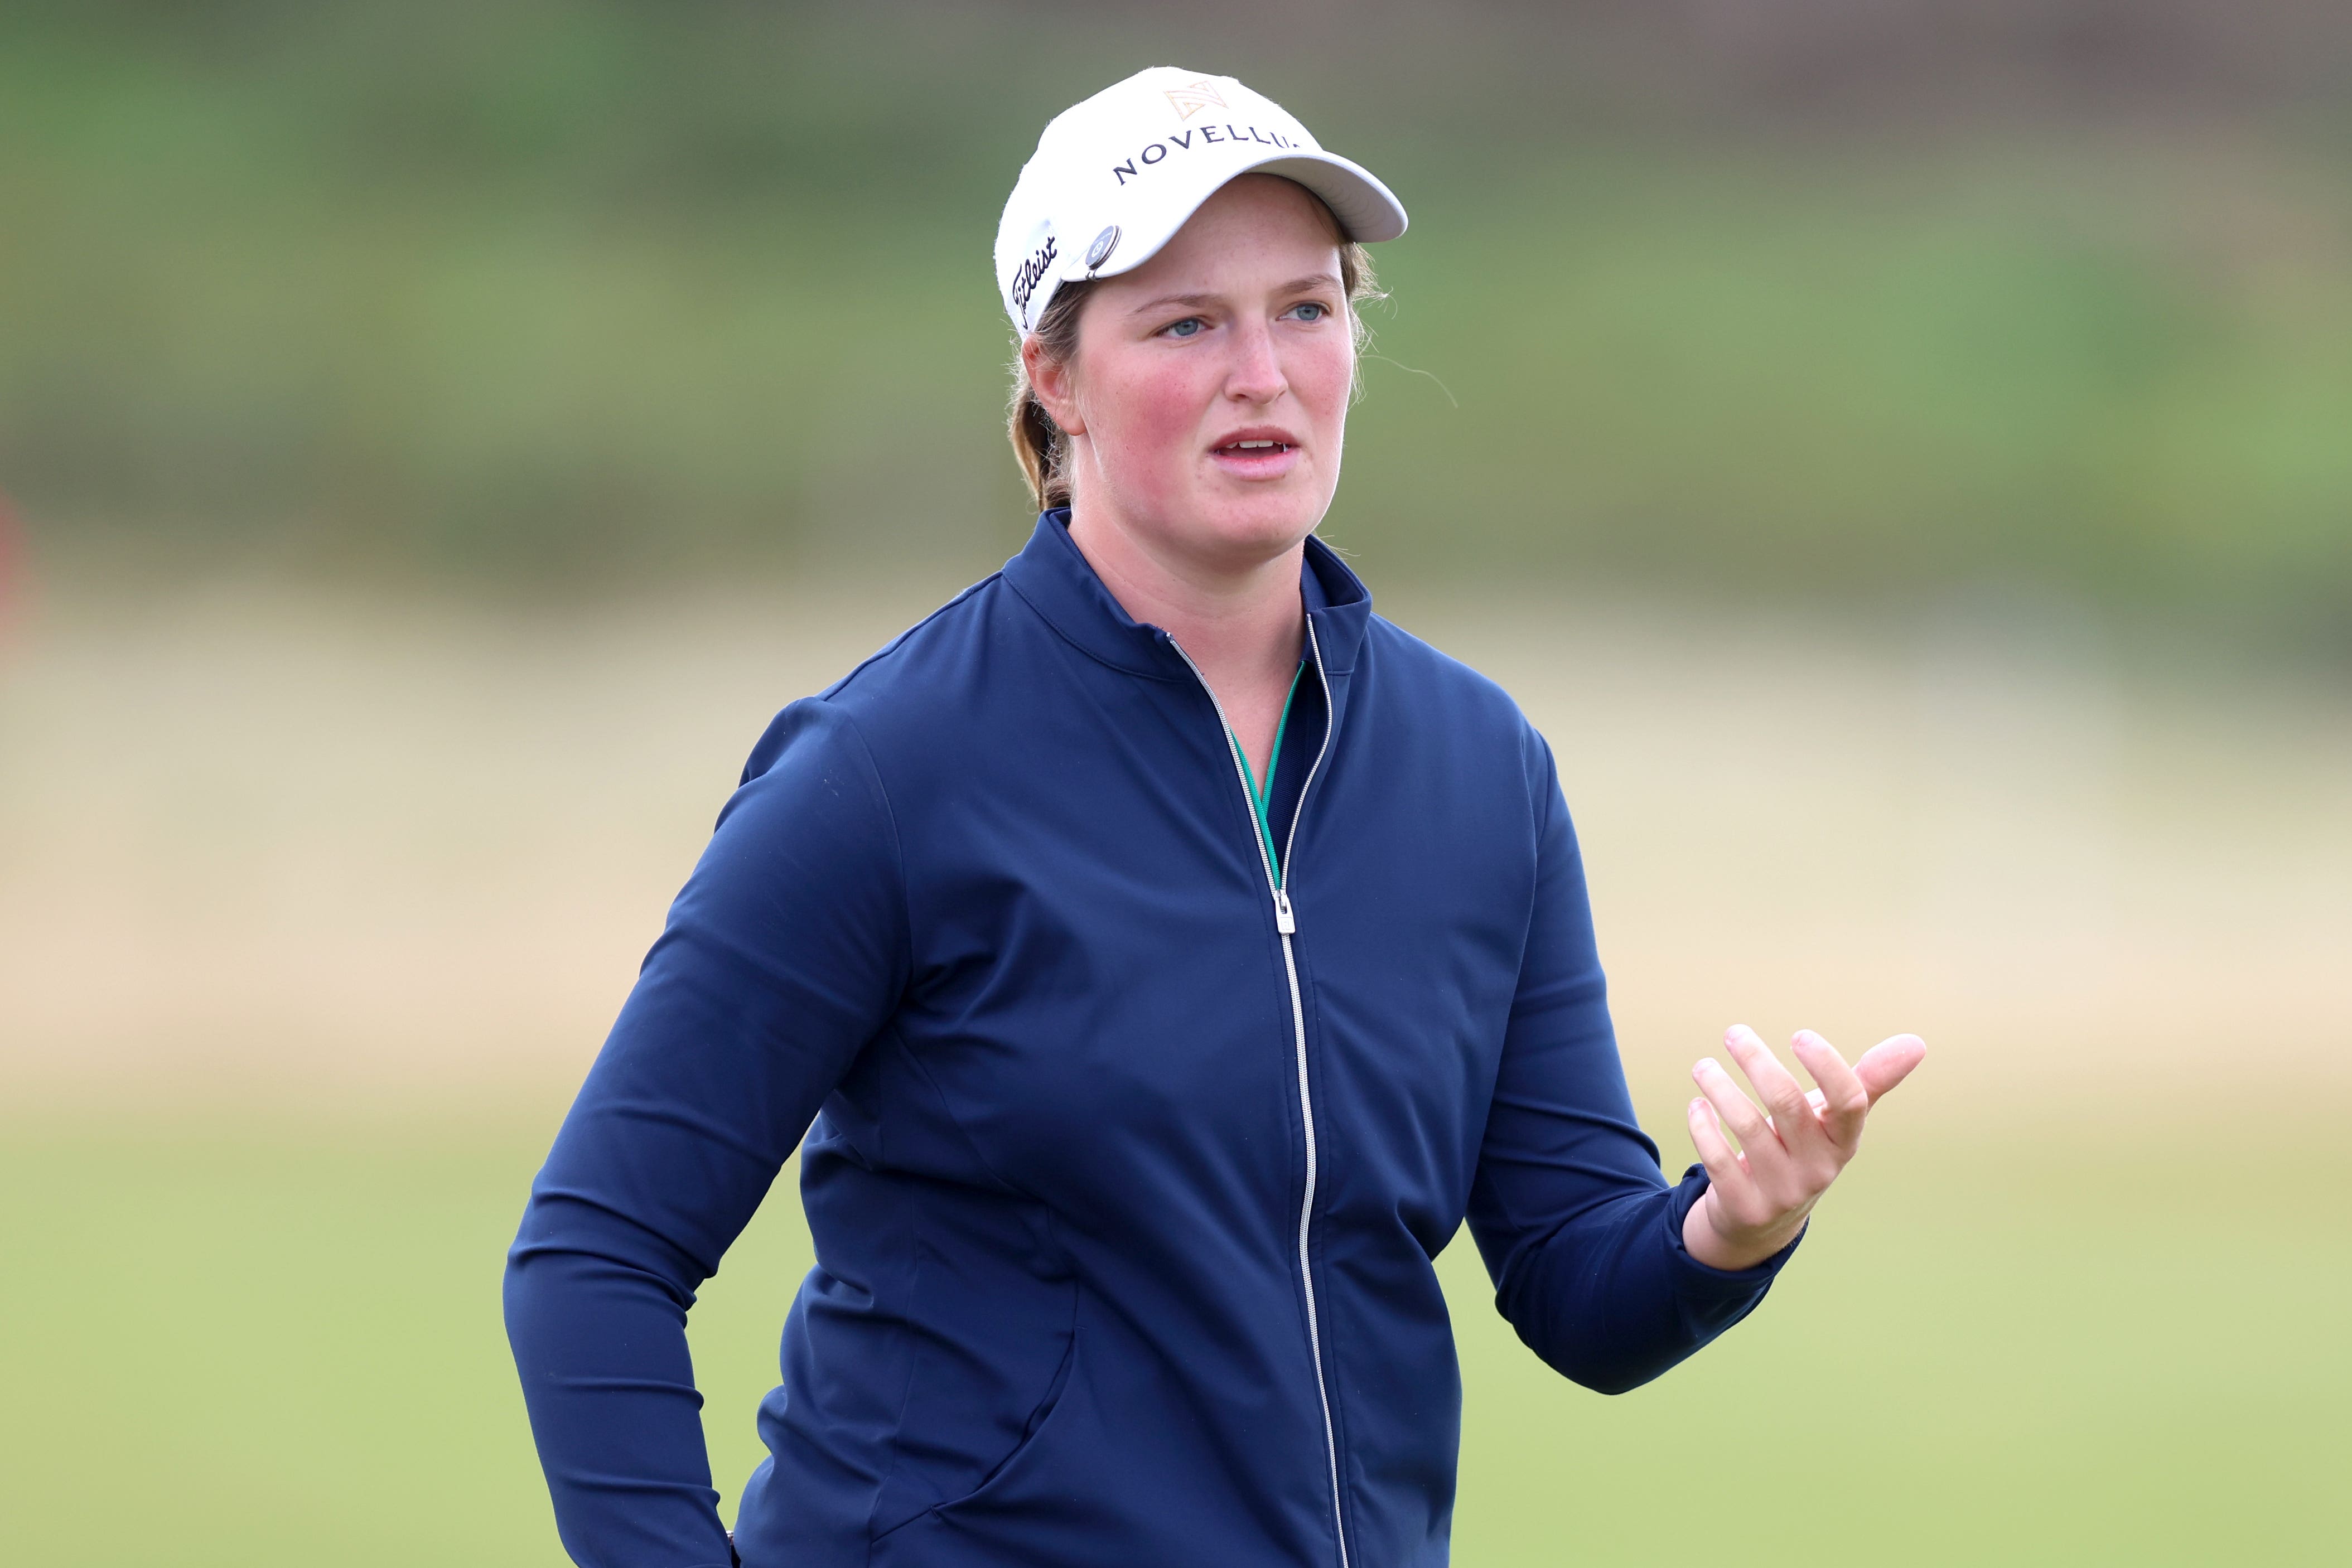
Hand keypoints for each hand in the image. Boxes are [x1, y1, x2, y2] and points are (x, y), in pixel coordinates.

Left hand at [1681, 1025, 1925, 1271]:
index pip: (1848, 1102)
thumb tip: (1917, 1042)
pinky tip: (1698, 1105)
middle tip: (1735, 1033)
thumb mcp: (1835, 1121)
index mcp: (1844, 1142)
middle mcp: (1818, 1168)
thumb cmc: (1804, 1149)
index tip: (1799, 1035)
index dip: (1827, 1066)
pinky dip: (1703, 1126)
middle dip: (1758, 1062)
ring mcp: (1782, 1190)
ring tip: (1703, 1066)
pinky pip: (1718, 1159)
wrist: (1766, 1217)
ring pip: (1748, 1127)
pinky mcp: (1744, 1205)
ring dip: (1721, 1089)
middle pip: (1787, 1104)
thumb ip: (1869, 1080)